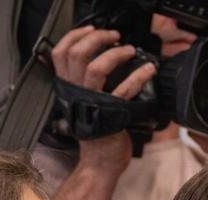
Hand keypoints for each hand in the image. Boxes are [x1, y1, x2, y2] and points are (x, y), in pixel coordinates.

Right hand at [49, 25, 158, 171]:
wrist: (100, 162)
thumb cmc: (96, 134)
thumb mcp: (83, 105)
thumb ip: (83, 84)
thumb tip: (96, 60)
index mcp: (68, 88)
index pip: (60, 53)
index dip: (75, 36)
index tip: (92, 30)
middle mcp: (76, 93)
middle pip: (76, 53)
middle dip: (97, 38)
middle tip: (114, 36)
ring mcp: (92, 103)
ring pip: (96, 66)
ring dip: (116, 53)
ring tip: (129, 50)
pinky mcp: (111, 114)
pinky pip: (125, 89)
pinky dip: (139, 75)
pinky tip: (148, 70)